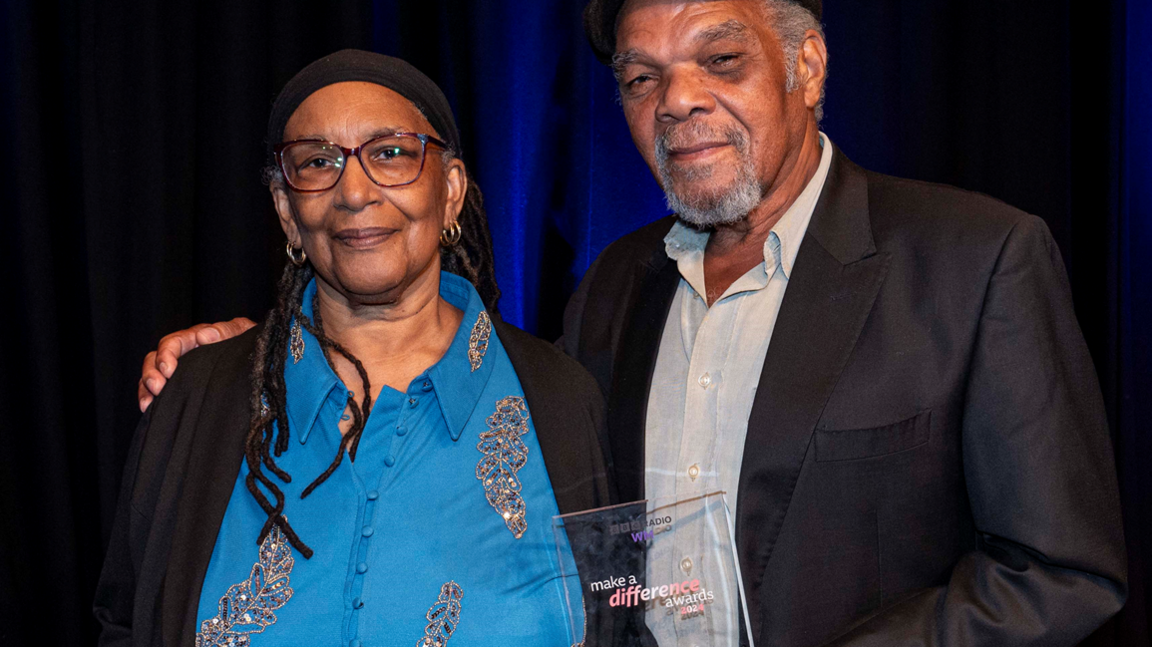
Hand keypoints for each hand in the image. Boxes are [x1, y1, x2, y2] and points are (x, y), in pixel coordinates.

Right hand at [137, 317, 256, 410]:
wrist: (263, 361)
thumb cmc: (253, 344)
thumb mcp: (243, 333)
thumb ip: (226, 331)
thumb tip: (203, 336)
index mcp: (197, 338)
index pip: (174, 342)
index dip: (167, 354)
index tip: (169, 369)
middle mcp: (184, 354)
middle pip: (156, 358)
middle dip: (152, 372)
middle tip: (158, 387)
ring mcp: (181, 371)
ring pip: (152, 374)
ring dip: (146, 387)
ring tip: (149, 402)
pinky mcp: (181, 387)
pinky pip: (158, 391)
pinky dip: (149, 398)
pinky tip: (148, 409)